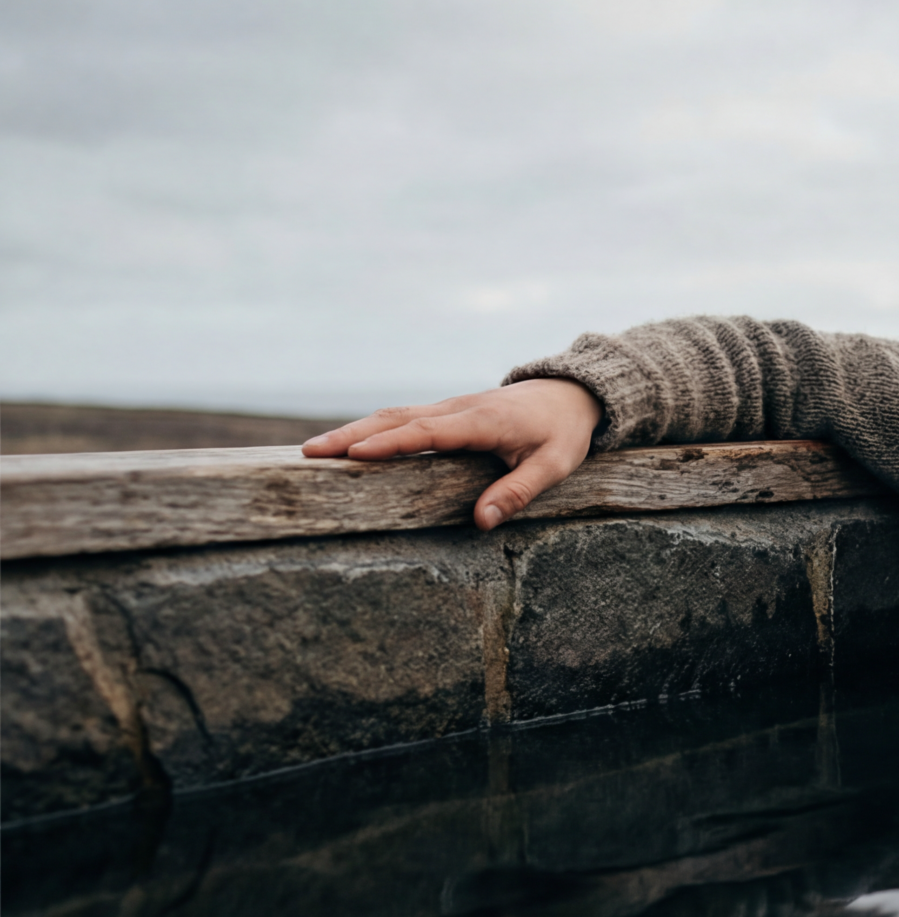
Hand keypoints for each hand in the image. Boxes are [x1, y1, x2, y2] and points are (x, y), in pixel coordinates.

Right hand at [302, 378, 601, 529]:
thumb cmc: (563, 431)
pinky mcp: (447, 412)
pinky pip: (403, 418)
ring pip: (394, 415)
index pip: (428, 432)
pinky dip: (372, 428)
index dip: (390, 443)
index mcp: (481, 421)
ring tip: (313, 450)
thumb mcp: (554, 464)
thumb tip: (482, 522)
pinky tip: (348, 444)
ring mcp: (449, 408)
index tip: (353, 454)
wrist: (570, 393)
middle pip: (396, 419)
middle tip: (309, 452)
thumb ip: (519, 491)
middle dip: (351, 435)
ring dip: (354, 430)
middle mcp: (458, 409)